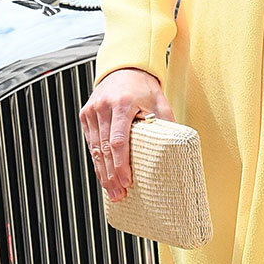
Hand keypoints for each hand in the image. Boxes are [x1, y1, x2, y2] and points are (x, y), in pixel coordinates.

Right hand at [80, 67, 171, 200]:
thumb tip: (177, 147)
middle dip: (111, 175)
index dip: (121, 164)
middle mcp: (104, 107)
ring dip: (103, 172)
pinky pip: (90, 143)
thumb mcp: (159, 101)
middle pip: (104, 149)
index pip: (118, 141)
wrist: (123, 68)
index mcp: (123, 103)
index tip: (127, 181)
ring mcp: (92, 111)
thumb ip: (166, 123)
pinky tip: (104, 175)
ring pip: (94, 149)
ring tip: (112, 191)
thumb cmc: (144, 86)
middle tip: (119, 195)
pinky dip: (97, 161)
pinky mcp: (85, 115)